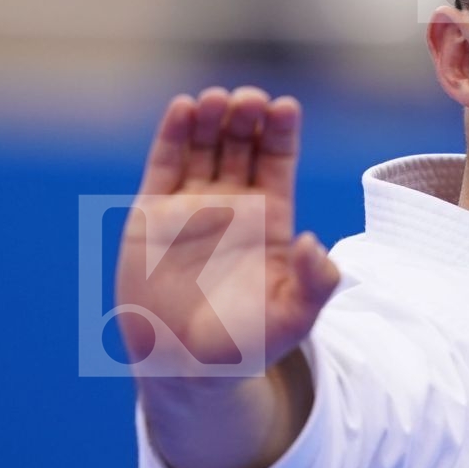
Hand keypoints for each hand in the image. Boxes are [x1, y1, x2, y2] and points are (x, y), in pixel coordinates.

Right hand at [116, 86, 340, 376]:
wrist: (186, 367)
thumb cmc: (246, 345)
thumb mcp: (294, 319)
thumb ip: (315, 284)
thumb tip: (315, 243)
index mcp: (269, 219)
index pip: (278, 159)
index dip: (281, 131)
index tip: (285, 107)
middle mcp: (232, 204)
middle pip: (241, 142)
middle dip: (246, 116)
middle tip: (249, 101)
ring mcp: (191, 204)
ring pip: (203, 144)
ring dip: (211, 117)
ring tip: (216, 99)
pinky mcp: (153, 213)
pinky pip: (164, 163)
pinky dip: (172, 134)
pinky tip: (183, 108)